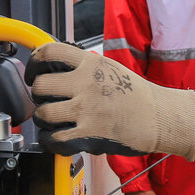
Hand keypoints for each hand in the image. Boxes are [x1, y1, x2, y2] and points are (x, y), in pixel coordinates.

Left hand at [25, 42, 194, 158]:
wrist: (160, 117)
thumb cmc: (137, 96)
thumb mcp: (110, 69)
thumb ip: (83, 68)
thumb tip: (54, 70)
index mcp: (91, 63)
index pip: (49, 52)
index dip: (34, 64)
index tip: (34, 74)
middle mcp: (86, 83)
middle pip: (40, 86)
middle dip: (39, 97)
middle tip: (46, 102)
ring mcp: (87, 109)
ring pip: (43, 114)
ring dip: (44, 121)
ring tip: (52, 122)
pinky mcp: (90, 133)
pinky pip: (55, 139)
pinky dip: (50, 141)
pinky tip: (56, 139)